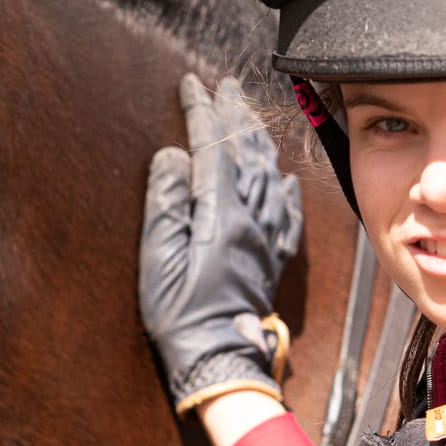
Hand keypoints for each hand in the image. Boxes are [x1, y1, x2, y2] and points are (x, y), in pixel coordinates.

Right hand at [141, 74, 302, 414]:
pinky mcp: (272, 259)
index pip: (213, 148)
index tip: (191, 86)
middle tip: (226, 87)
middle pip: (247, 154)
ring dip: (260, 141)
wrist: (219, 359)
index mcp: (220, 216)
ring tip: (249, 118)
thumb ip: (165, 204)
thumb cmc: (180, 315)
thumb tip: (172, 156)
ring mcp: (266, 239)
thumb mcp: (158, 260)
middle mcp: (251, 220)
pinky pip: (287, 214)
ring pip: (270, 176)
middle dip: (235, 115)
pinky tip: (285, 177)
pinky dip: (286, 189)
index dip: (201, 113)